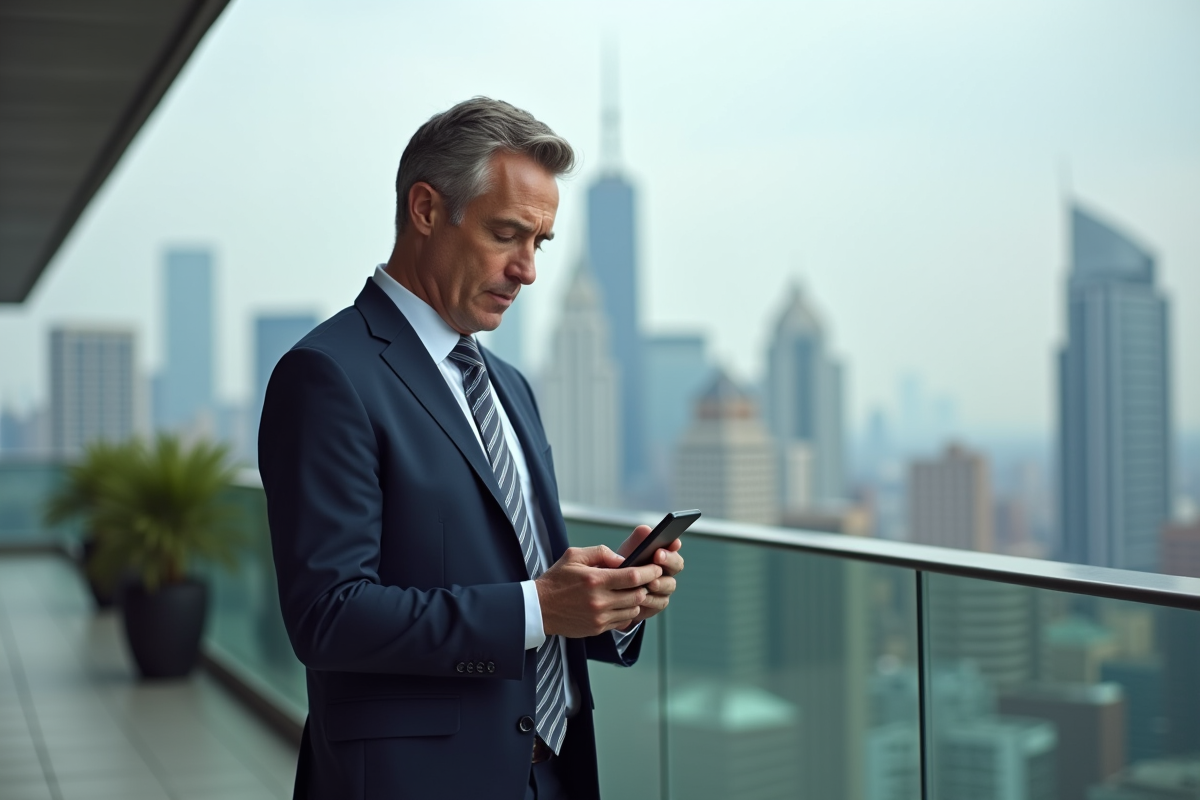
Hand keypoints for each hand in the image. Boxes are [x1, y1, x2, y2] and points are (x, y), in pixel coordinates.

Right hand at [536, 546, 662, 637]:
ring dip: (637, 600)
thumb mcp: (574, 556)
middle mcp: (599, 600)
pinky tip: (622, 603)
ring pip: (633, 610)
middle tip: (649, 579)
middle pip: (638, 595)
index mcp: (595, 580)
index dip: (650, 571)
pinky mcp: (598, 628)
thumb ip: (601, 553)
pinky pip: (623, 621)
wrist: (538, 608)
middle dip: (647, 586)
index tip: (656, 567)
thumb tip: (623, 560)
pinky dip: (627, 612)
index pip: (633, 576)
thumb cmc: (556, 579)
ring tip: (634, 590)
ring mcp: (599, 617)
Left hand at [615, 524, 684, 627]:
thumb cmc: (620, 566)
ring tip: (649, 583)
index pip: (673, 546)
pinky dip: (652, 600)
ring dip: (660, 583)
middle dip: (669, 560)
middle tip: (657, 556)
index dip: (674, 544)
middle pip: (677, 564)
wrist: (611, 591)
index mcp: (661, 553)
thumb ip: (637, 539)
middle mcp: (666, 569)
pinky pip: (660, 602)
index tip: (670, 542)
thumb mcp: (627, 551)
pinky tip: (642, 598)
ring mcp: (664, 587)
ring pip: (670, 584)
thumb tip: (646, 530)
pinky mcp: (658, 603)